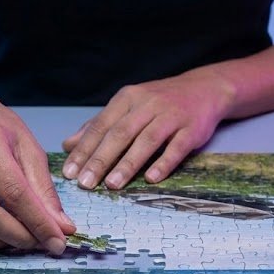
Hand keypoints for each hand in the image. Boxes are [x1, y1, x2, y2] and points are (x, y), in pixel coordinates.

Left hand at [61, 70, 233, 188]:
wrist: (205, 88)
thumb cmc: (160, 101)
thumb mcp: (127, 106)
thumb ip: (99, 125)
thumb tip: (68, 145)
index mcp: (127, 99)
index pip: (101, 126)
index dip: (84, 149)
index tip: (69, 172)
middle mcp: (147, 105)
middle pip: (120, 134)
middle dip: (100, 160)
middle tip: (85, 183)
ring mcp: (171, 116)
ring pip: (146, 141)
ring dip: (128, 164)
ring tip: (112, 185)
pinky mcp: (192, 129)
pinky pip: (176, 148)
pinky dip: (163, 163)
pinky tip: (151, 178)